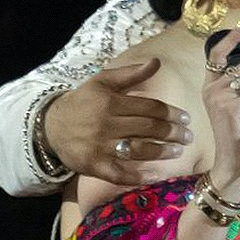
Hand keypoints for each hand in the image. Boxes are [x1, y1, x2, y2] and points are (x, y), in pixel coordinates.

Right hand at [41, 60, 191, 185]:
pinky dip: (138, 176)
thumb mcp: (102, 82)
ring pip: (138, 150)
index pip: (149, 107)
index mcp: (111, 101)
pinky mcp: (94, 165)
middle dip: (172, 133)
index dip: (170, 113)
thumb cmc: (83, 102)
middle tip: (188, 137)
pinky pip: (120, 173)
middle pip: (147, 128)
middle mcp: (107, 124)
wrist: (52, 127)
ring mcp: (100, 146)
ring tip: (178, 152)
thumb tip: (156, 62)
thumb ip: (130, 73)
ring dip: (161, 152)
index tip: (186, 119)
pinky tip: (154, 175)